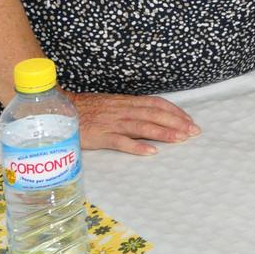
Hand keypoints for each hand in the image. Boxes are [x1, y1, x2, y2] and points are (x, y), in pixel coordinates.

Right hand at [68, 92, 198, 155]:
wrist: (60, 110)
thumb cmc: (87, 109)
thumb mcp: (113, 104)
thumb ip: (131, 109)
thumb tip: (152, 116)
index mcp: (127, 102)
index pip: (158, 104)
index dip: (175, 111)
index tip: (190, 120)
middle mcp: (123, 110)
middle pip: (155, 114)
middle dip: (177, 122)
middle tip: (193, 131)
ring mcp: (112, 123)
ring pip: (142, 126)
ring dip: (163, 132)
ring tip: (180, 139)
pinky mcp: (100, 136)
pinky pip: (121, 141)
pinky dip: (137, 146)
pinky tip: (151, 152)